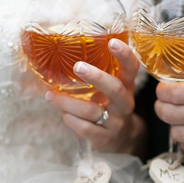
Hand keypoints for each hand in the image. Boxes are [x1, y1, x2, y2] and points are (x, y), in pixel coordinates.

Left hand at [45, 38, 144, 153]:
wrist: (121, 140)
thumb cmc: (109, 106)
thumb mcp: (111, 90)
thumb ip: (98, 74)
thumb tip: (61, 50)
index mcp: (127, 86)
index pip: (132, 68)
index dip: (124, 55)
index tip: (112, 42)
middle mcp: (125, 103)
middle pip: (115, 89)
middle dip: (96, 77)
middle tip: (78, 66)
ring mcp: (116, 122)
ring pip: (91, 110)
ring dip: (67, 102)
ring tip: (51, 95)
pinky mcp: (105, 138)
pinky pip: (84, 128)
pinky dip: (70, 119)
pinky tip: (64, 114)